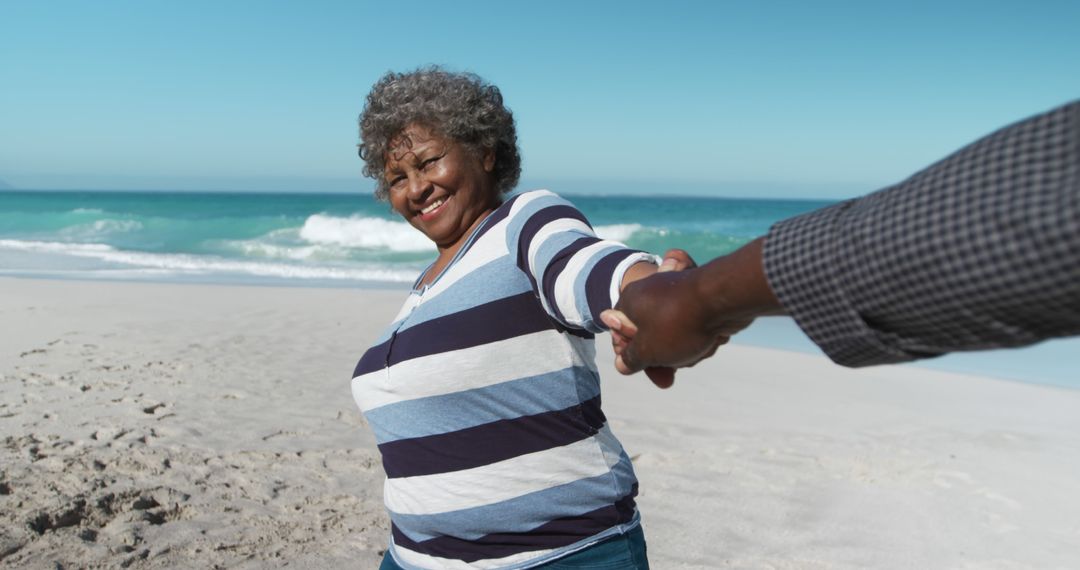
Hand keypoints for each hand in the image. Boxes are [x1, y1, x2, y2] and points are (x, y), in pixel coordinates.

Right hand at [602, 238, 782, 380]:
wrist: (725, 299)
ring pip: (672, 335)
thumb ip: (631, 359)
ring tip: (696, 349)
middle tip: (671, 371)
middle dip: (661, 357)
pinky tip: (710, 341)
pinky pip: (691, 327)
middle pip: (648, 336)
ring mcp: (675, 296)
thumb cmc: (678, 324)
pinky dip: (699, 338)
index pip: (619, 332)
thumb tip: (622, 365)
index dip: (629, 354)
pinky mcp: (698, 300)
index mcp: (630, 301)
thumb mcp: (647, 350)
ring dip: (683, 350)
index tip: (641, 366)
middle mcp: (650, 294)